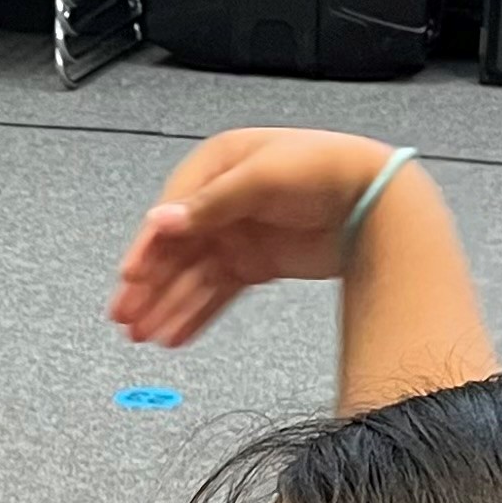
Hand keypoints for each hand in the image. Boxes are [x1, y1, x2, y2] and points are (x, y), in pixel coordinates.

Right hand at [109, 128, 400, 348]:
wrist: (375, 197)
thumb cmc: (324, 168)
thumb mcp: (261, 177)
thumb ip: (209, 203)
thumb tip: (162, 221)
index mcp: (216, 167)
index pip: (170, 213)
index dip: (148, 248)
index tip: (130, 278)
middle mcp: (220, 202)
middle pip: (175, 251)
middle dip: (149, 287)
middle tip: (126, 318)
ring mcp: (237, 235)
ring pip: (192, 277)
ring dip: (167, 306)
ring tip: (146, 336)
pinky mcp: (255, 263)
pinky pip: (216, 293)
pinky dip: (196, 314)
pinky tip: (176, 334)